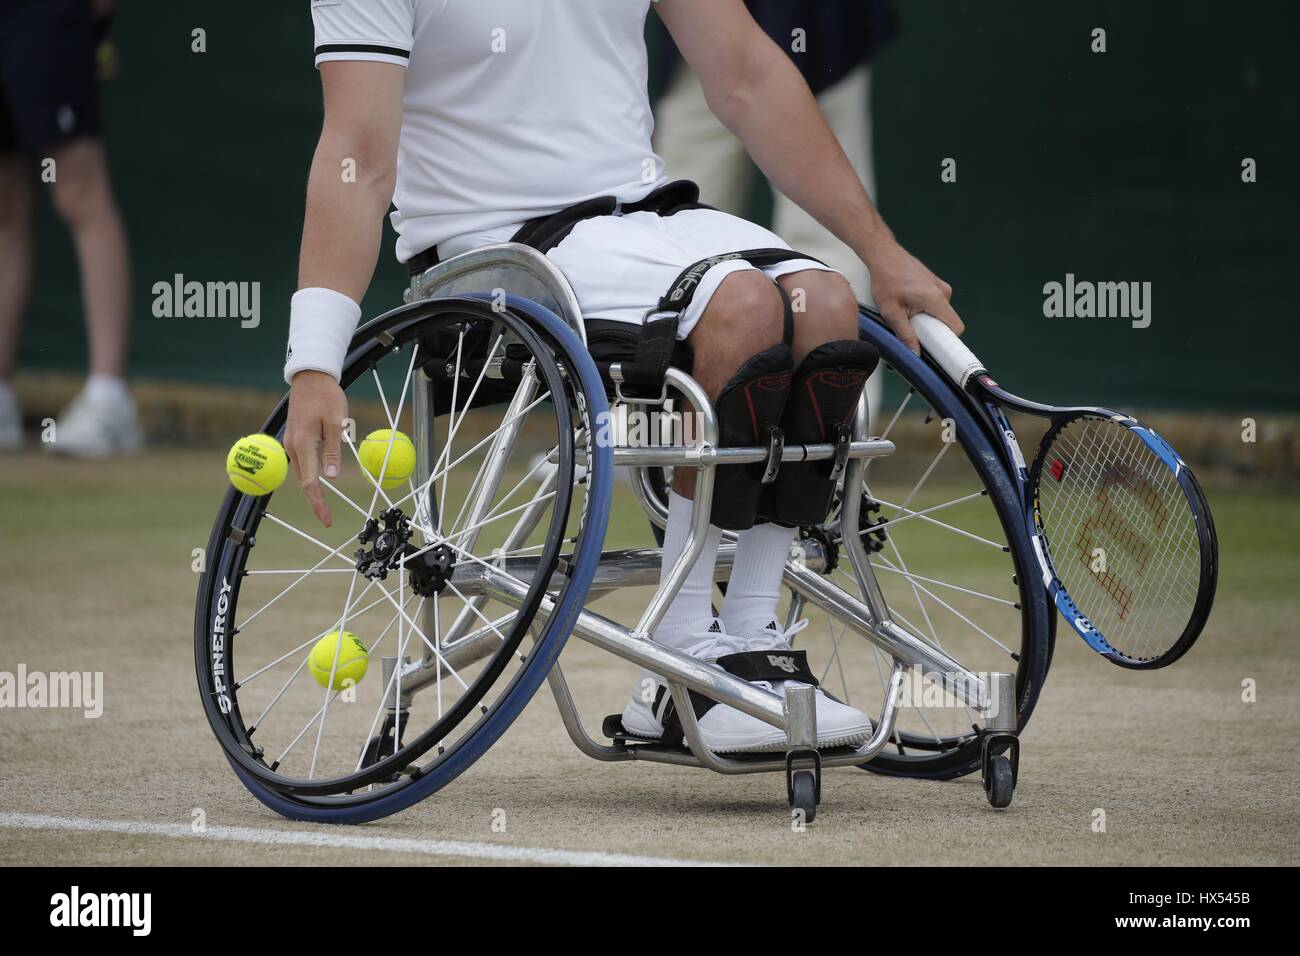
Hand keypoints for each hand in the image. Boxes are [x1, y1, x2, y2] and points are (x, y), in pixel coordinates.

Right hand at [285, 370, 348, 527]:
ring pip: (301, 472)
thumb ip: (333, 451)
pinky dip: (308, 474)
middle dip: (314, 500)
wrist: (311, 376)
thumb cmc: (326, 396)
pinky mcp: (294, 437)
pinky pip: (301, 462)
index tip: (325, 519)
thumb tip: (331, 478)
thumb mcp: (336, 423)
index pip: (310, 482)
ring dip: (312, 488)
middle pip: (303, 481)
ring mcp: (291, 442)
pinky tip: (317, 481)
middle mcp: (292, 446)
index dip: (318, 502)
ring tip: (323, 504)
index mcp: (303, 444)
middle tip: (326, 518)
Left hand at [865, 240, 963, 353]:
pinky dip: (924, 309)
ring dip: (926, 318)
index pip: (955, 328)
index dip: (946, 341)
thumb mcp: (891, 312)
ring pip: (939, 313)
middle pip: (946, 322)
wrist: (883, 255)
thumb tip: (915, 354)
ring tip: (905, 312)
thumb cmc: (885, 280)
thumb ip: (905, 334)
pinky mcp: (935, 284)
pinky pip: (935, 304)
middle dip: (931, 330)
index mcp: (936, 299)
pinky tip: (908, 304)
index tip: (934, 348)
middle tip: (911, 328)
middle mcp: (943, 292)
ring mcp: (940, 286)